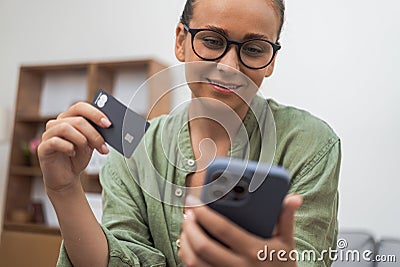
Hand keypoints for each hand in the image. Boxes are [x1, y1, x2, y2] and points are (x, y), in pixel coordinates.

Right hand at [38, 102, 110, 192]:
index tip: (108, 124)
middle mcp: (56, 123)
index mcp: (69, 118)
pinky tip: (72, 154)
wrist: (66, 177)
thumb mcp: (91, 143)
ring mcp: (48, 135)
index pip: (80, 107)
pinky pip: (55, 141)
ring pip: (66, 128)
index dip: (95, 113)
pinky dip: (68, 147)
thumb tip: (107, 126)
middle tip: (103, 146)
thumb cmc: (78, 157)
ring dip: (82, 140)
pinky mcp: (43, 148)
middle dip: (94, 134)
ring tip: (87, 150)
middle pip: (78, 120)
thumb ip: (96, 132)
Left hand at [178, 194, 302, 266]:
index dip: (205, 213)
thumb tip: (293, 198)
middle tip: (187, 213)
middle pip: (203, 246)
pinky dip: (187, 256)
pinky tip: (188, 244)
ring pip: (195, 261)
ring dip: (185, 242)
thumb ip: (286, 218)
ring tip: (186, 227)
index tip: (195, 201)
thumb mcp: (287, 243)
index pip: (223, 229)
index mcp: (254, 251)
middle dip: (190, 227)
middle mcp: (238, 266)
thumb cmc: (282, 266)